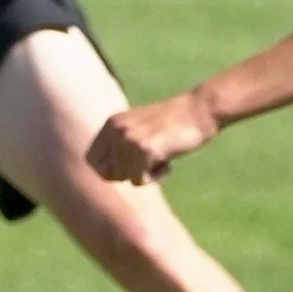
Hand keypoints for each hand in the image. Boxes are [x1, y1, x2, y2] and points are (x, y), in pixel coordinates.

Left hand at [87, 91, 218, 183]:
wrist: (200, 110)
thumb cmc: (174, 123)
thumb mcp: (140, 127)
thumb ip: (122, 143)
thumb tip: (105, 174)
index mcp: (112, 123)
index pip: (92, 160)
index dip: (110, 170)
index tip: (131, 167)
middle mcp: (116, 130)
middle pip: (106, 174)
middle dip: (126, 176)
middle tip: (147, 165)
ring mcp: (129, 140)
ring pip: (125, 178)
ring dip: (145, 175)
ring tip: (161, 157)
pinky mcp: (144, 150)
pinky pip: (140, 181)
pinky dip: (155, 177)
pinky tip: (167, 162)